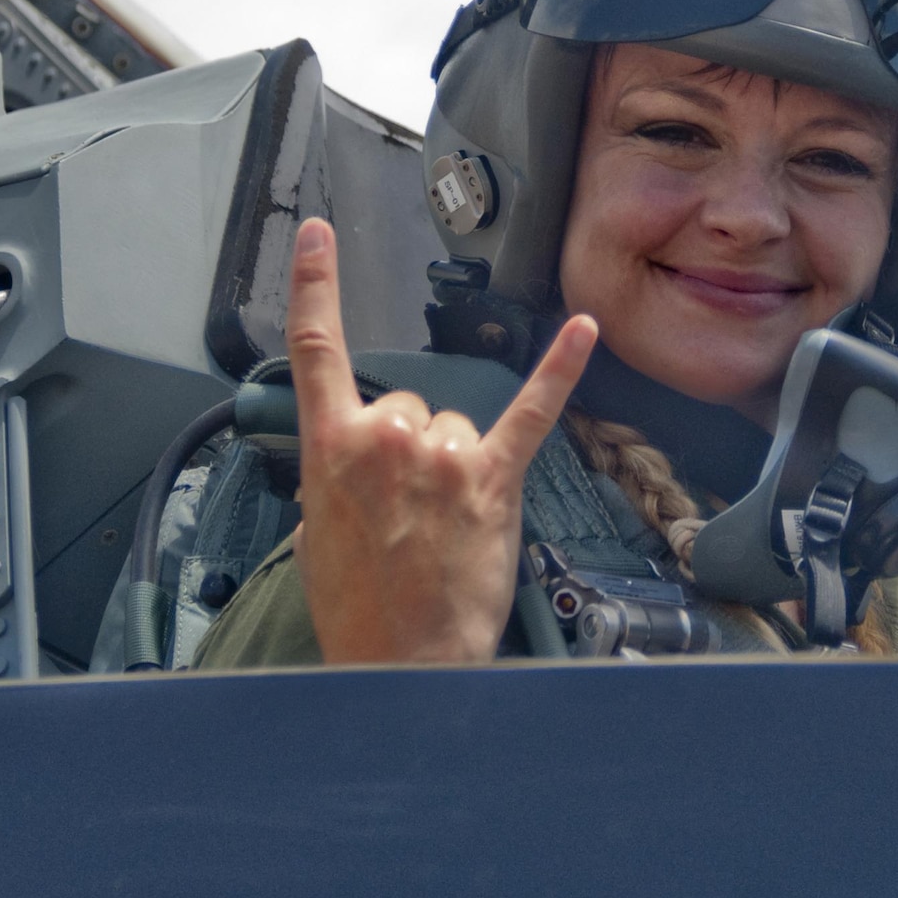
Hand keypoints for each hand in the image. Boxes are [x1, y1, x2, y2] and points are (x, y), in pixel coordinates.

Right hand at [284, 216, 596, 663]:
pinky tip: (583, 331)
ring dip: (454, 464)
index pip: (316, 349)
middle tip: (404, 514)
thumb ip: (340, 469)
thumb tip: (363, 453)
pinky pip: (532, 411)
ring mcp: (444, 456)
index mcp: (331, 447)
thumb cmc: (358, 606)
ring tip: (441, 525)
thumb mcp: (317, 528)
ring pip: (456, 423)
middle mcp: (387, 438)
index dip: (314, 285)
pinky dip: (561, 369)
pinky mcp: (495, 479)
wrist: (400, 663)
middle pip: (408, 402)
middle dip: (409, 449)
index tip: (318, 235)